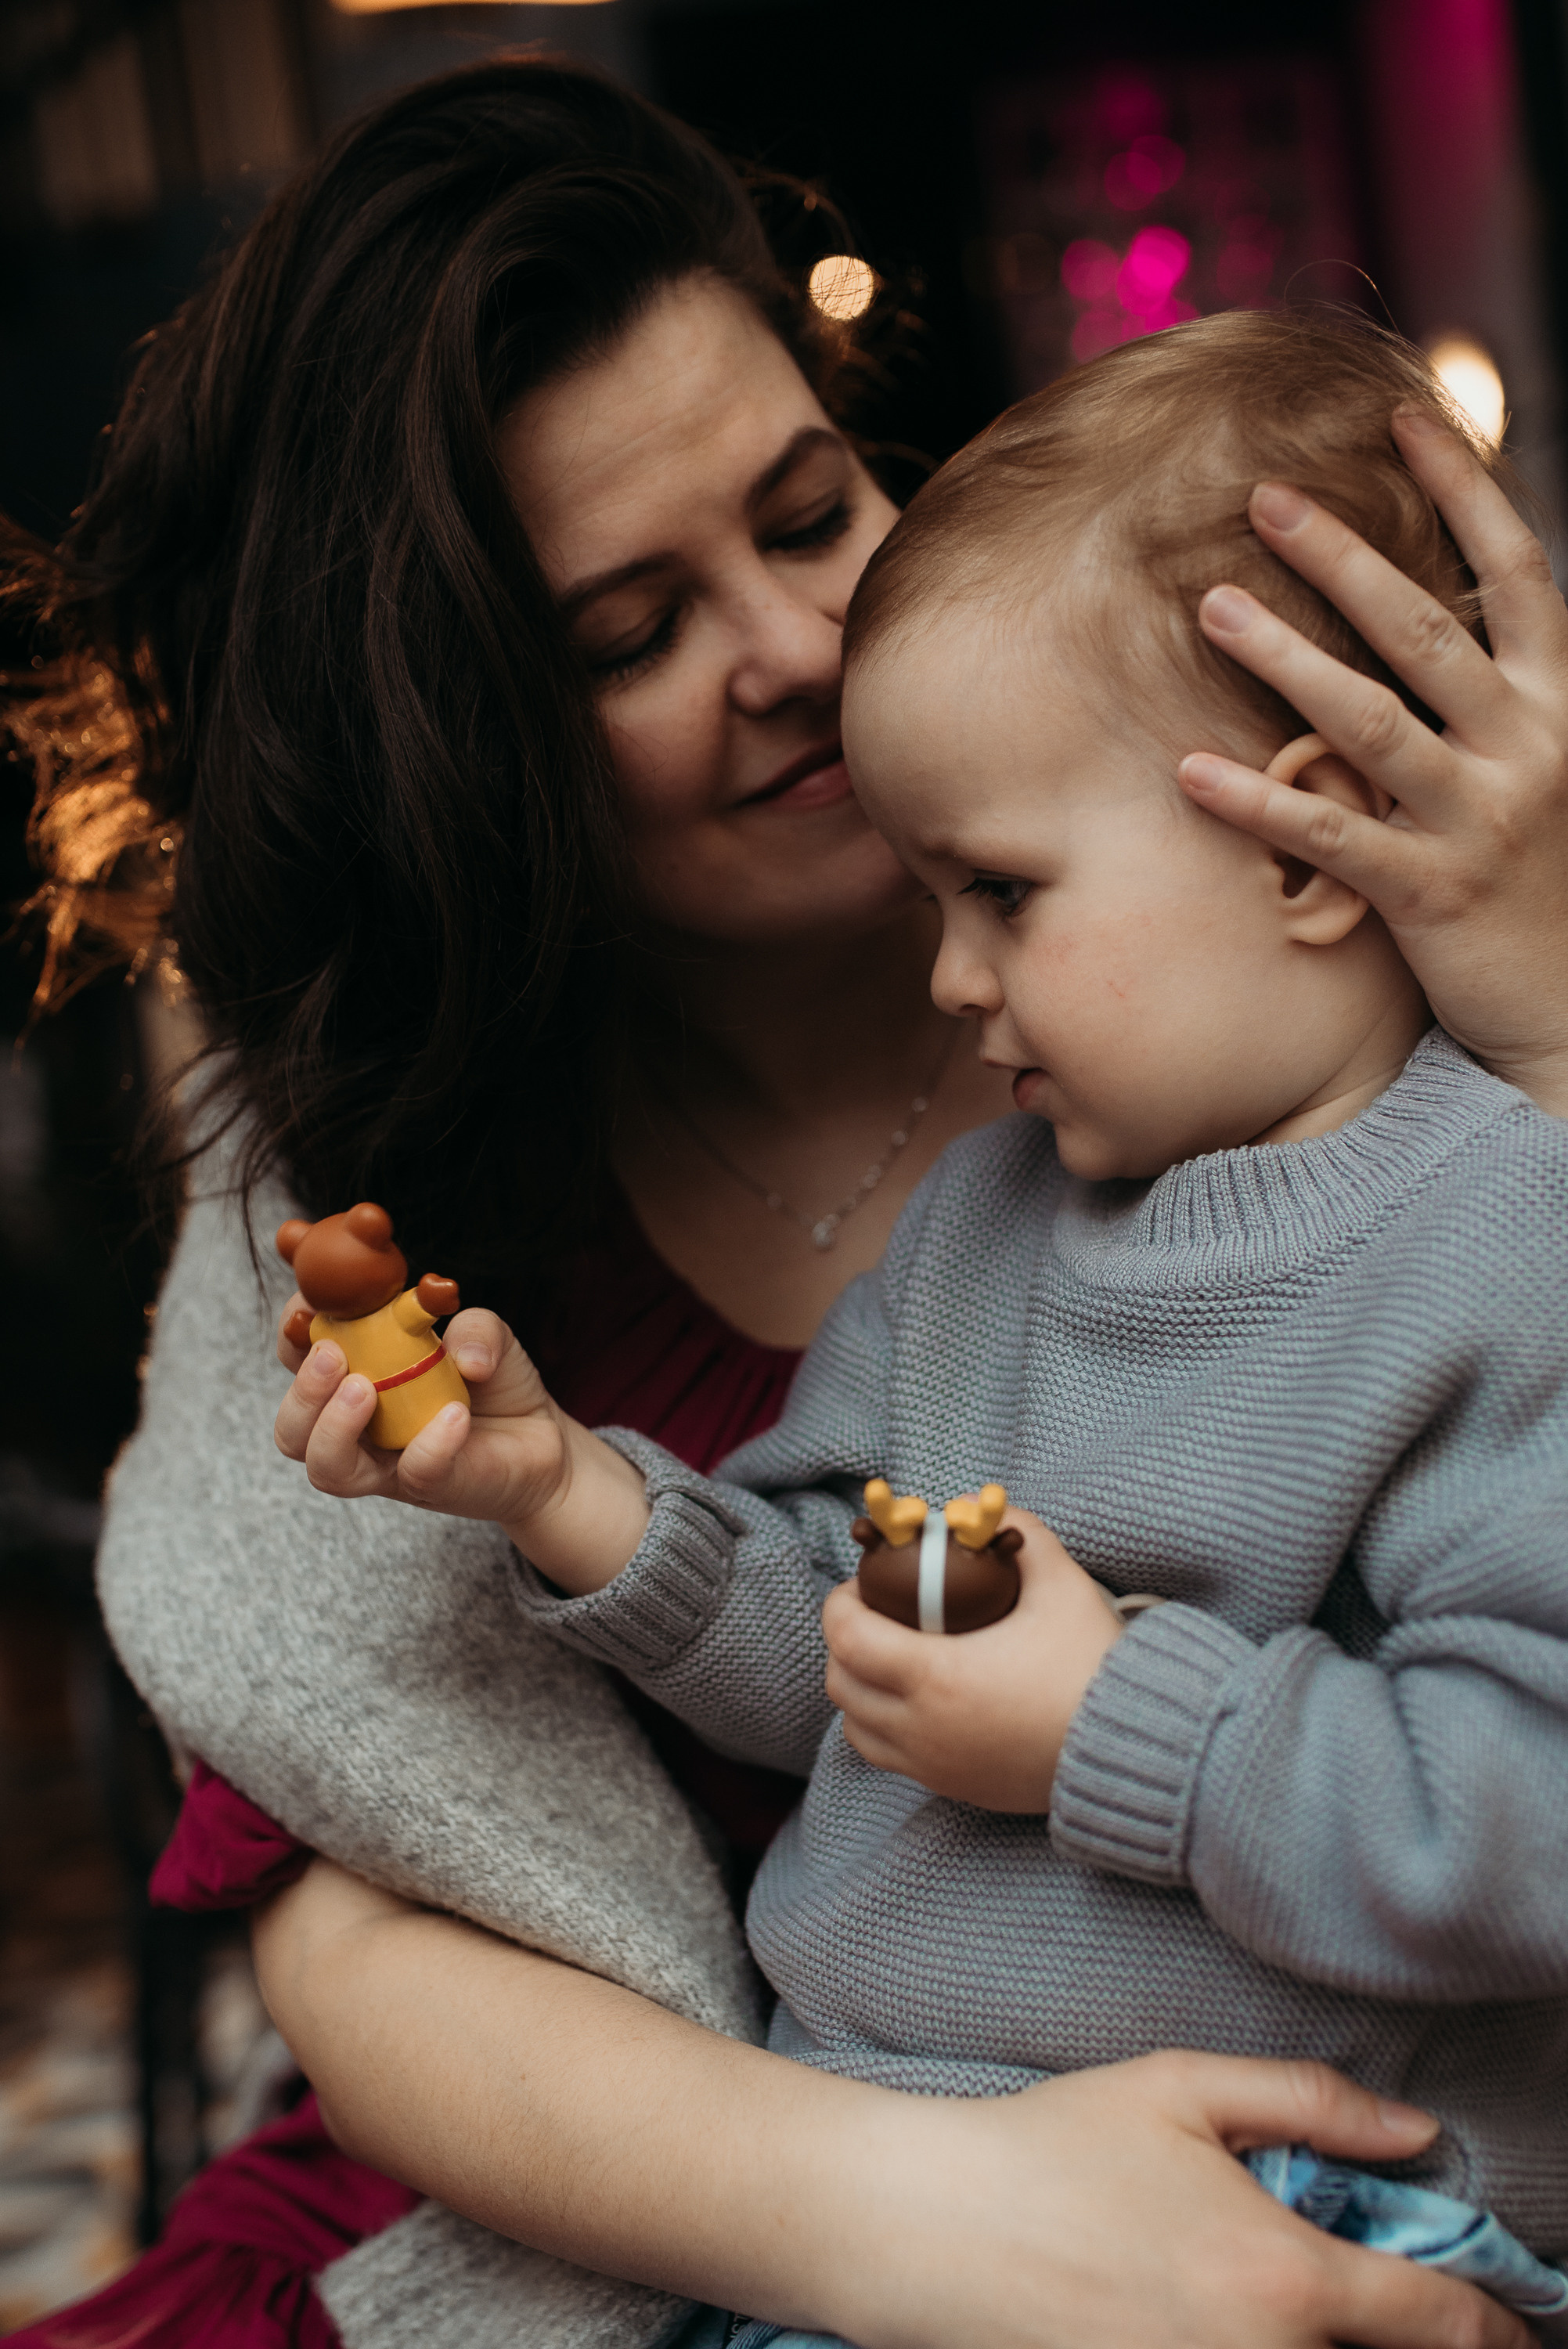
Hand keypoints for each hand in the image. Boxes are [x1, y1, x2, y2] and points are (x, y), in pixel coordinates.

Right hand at [271, 1301, 647, 1581]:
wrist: (544, 1441)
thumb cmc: (496, 1384)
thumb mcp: (488, 1336)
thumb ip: (473, 1327)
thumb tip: (462, 1355)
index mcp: (356, 1376)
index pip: (298, 1358)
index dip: (293, 1331)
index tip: (310, 1305)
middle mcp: (358, 1427)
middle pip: (293, 1428)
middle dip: (302, 1391)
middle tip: (332, 1357)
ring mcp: (388, 1462)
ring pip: (327, 1467)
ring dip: (332, 1426)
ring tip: (363, 1389)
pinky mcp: (429, 1486)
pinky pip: (414, 1473)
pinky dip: (430, 1444)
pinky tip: (455, 1415)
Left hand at [821, 1509, 1119, 1808]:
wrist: (1134, 1749)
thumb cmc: (1093, 1667)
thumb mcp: (1062, 1584)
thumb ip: (1019, 1533)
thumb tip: (975, 1507)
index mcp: (937, 1677)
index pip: (847, 1639)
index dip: (841, 1604)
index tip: (862, 1584)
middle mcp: (923, 1729)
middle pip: (841, 1683)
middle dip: (846, 1641)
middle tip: (878, 1613)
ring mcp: (935, 1766)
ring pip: (857, 1728)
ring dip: (860, 1688)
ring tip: (893, 1656)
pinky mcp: (954, 1789)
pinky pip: (890, 1758)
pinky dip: (884, 1726)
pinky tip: (920, 1698)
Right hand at [850, 2052, 1532, 2348]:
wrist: (931, 2230)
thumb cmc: (1053, 2148)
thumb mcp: (1181, 2088)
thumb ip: (1311, 2101)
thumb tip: (1415, 2131)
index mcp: (1281, 2277)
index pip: (1434, 2325)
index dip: (1492, 2328)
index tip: (1511, 2326)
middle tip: (1402, 2317)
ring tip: (1321, 2320)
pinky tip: (1240, 2329)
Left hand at [1178, 408, 1567, 1112]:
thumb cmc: (1540, 882)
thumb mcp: (1541, 767)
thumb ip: (1491, 694)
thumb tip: (1430, 610)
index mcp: (1561, 703)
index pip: (1518, 571)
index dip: (1465, 489)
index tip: (1405, 416)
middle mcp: (1531, 746)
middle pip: (1425, 630)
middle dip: (1345, 556)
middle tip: (1264, 497)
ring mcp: (1482, 820)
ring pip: (1373, 720)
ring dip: (1286, 658)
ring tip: (1212, 606)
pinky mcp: (1433, 895)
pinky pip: (1332, 836)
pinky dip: (1259, 802)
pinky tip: (1191, 770)